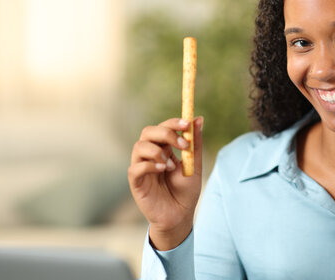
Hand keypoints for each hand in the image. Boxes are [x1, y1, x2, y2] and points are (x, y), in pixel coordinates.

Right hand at [128, 116, 203, 249]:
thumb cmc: (186, 191)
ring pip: (139, 146)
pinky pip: (135, 168)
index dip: (173, 123)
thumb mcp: (194, 165)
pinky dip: (150, 165)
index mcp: (164, 148)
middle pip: (148, 132)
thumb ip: (195, 144)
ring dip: (157, 151)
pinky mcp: (136, 182)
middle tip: (183, 145)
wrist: (180, 216)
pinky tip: (163, 170)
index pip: (163, 127)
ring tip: (171, 165)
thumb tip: (199, 119)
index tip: (187, 124)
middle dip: (166, 133)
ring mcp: (141, 167)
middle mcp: (150, 154)